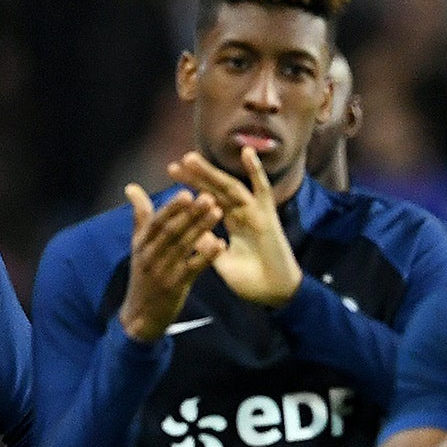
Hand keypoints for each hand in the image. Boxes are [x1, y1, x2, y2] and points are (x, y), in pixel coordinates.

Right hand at [118, 183, 223, 342]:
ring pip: (183, 247)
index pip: (156, 222)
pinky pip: (193, 269)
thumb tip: (131, 187)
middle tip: (208, 197)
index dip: (171, 208)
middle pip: (171, 232)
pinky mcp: (175, 287)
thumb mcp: (138, 245)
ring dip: (201, 228)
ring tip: (218, 212)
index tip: (187, 192)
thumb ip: (139, 216)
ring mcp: (163, 272)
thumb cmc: (144, 274)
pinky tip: (222, 244)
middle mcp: (150, 256)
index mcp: (142, 243)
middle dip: (190, 214)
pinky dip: (207, 256)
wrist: (141, 315)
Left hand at [170, 149, 302, 307]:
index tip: (171, 175)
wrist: (274, 294)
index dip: (191, 188)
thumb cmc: (250, 281)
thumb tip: (189, 232)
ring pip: (230, 186)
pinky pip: (262, 189)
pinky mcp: (267, 215)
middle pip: (216, 189)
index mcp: (231, 222)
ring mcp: (254, 212)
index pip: (208, 200)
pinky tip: (247, 152)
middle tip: (175, 165)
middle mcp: (242, 213)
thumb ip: (207, 245)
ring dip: (212, 172)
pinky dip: (256, 171)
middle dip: (196, 177)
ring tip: (191, 159)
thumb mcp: (220, 261)